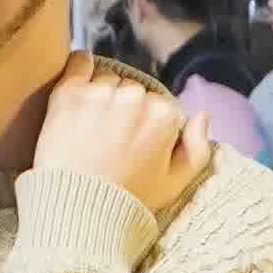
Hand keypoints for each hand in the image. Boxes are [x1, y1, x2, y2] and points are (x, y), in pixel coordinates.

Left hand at [42, 66, 210, 215]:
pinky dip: (80, 67)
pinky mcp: (70, 92)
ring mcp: (101, 93)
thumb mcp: (175, 184)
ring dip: (102, 95)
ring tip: (92, 127)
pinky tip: (81, 84)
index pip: (160, 105)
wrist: (78, 210)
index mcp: (164, 115)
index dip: (148, 124)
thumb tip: (202, 115)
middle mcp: (135, 97)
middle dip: (125, 108)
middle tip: (111, 139)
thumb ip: (197, 148)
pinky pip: (78, 62)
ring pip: (107, 80)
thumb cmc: (127, 200)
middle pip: (133, 90)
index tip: (135, 143)